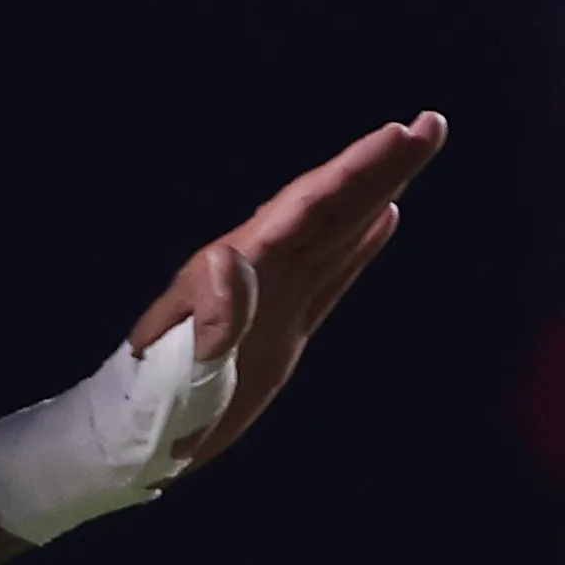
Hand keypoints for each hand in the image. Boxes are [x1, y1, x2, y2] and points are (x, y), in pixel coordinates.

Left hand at [117, 115, 443, 479]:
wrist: (135, 440)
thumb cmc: (152, 411)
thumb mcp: (177, 369)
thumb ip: (208, 317)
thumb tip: (228, 255)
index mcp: (236, 270)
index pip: (305, 210)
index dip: (351, 174)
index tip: (393, 136)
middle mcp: (258, 270)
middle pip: (330, 206)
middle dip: (379, 166)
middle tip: (429, 124)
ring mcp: (273, 295)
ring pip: (337, 230)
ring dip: (378, 190)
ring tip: (417, 148)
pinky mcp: (281, 326)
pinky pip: (331, 273)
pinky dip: (361, 243)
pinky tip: (386, 217)